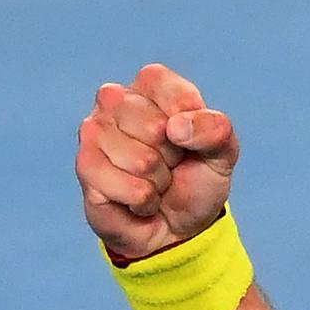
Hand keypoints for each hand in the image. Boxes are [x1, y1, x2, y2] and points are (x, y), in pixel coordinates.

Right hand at [75, 63, 239, 258]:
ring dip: (158, 181)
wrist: (178, 224)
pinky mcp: (85, 167)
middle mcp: (115, 100)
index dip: (188, 120)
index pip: (167, 87)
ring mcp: (94, 132)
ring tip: (155, 181)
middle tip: (170, 163)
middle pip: (154, 127)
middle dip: (172, 155)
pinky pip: (127, 187)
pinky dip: (144, 200)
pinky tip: (140, 199)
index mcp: (152, 85)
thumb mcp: (223, 151)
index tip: (189, 137)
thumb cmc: (197, 178)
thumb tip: (175, 127)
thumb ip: (215, 129)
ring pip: (140, 160)